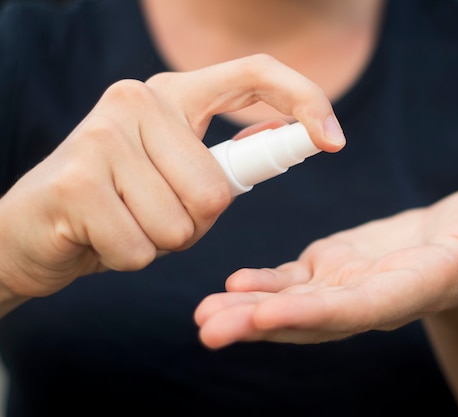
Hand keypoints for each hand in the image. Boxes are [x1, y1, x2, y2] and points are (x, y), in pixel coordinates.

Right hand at [0, 54, 344, 302]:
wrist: (32, 229)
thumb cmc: (115, 203)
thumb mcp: (175, 171)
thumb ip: (225, 155)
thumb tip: (286, 133)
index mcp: (172, 93)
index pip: (253, 72)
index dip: (305, 99)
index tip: (335, 140)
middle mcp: (138, 99)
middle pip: (219, 190)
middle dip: (193, 223)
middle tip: (150, 213)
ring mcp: (104, 135)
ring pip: (184, 224)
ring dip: (160, 242)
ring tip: (123, 221)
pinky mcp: (78, 180)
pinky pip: (143, 249)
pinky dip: (127, 258)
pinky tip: (97, 235)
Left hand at [194, 185, 457, 347]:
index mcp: (416, 287)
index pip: (360, 309)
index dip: (313, 316)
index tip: (262, 319)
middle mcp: (375, 297)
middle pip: (314, 318)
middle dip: (262, 324)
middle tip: (209, 331)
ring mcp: (351, 284)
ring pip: (295, 303)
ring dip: (247, 311)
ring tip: (202, 318)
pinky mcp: (336, 266)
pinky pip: (295, 280)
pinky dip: (262, 285)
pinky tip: (228, 288)